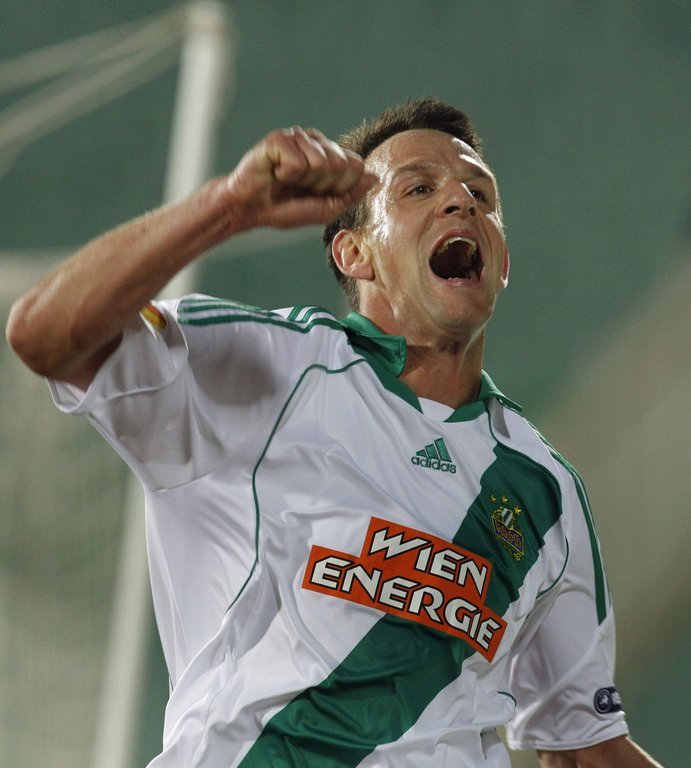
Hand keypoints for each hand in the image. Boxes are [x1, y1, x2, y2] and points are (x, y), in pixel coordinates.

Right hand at [224, 127, 377, 230]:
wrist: (251, 210)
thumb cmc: (287, 209)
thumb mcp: (327, 208)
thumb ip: (352, 194)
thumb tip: (376, 177)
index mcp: (329, 155)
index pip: (356, 165)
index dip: (340, 187)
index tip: (319, 194)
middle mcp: (316, 141)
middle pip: (341, 164)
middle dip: (322, 185)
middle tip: (300, 188)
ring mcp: (298, 137)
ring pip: (321, 162)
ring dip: (303, 181)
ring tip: (286, 181)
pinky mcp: (279, 138)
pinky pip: (299, 162)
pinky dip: (287, 175)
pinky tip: (275, 173)